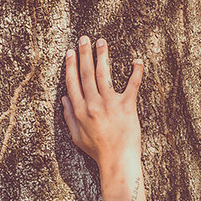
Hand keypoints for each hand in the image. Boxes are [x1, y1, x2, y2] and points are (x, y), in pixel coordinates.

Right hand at [61, 35, 143, 165]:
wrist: (117, 161)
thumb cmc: (98, 151)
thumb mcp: (76, 136)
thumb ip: (69, 116)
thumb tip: (63, 98)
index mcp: (80, 111)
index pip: (72, 83)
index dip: (70, 66)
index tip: (70, 52)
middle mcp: (92, 104)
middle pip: (86, 73)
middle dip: (84, 54)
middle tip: (84, 39)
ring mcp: (110, 104)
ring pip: (103, 74)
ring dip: (102, 56)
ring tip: (102, 42)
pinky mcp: (127, 106)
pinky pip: (132, 84)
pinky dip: (136, 71)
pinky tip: (137, 60)